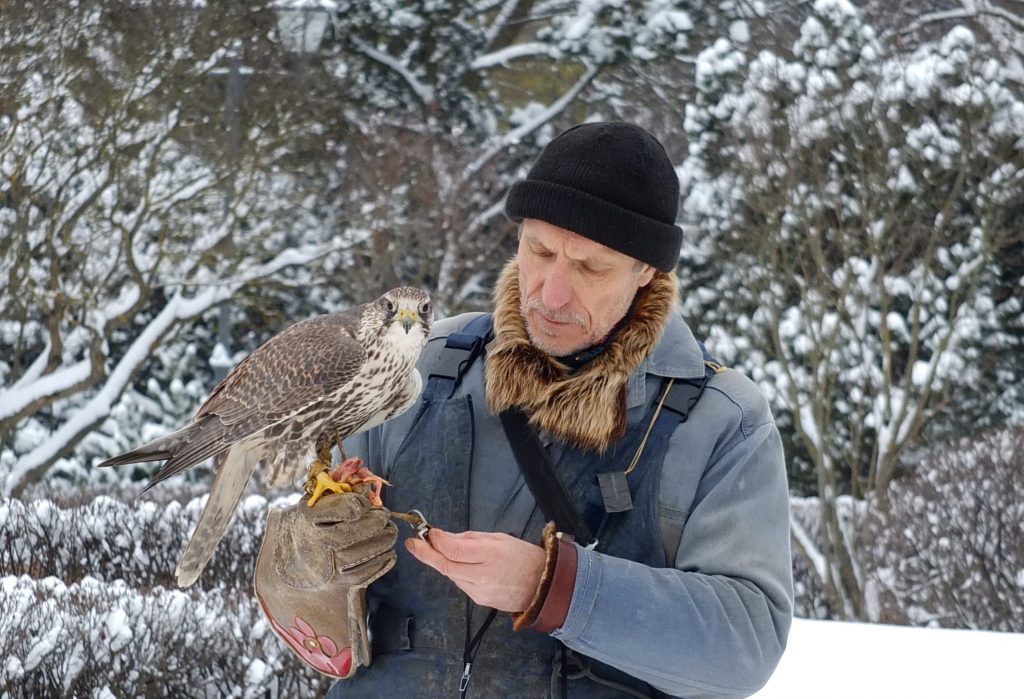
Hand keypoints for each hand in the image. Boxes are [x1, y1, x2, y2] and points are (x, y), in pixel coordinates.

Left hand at [405, 528, 544, 611]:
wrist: (541, 585)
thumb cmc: (523, 557)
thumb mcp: (499, 538)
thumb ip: (470, 538)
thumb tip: (445, 538)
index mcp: (490, 555)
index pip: (453, 549)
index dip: (436, 541)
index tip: (428, 532)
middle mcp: (483, 576)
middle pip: (445, 566)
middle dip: (425, 554)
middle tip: (412, 544)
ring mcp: (480, 591)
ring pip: (451, 575)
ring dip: (441, 562)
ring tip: (438, 549)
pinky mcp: (479, 600)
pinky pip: (460, 583)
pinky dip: (455, 572)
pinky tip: (459, 564)